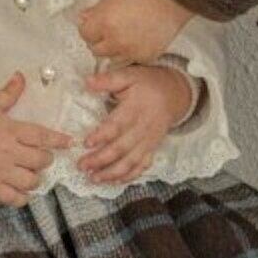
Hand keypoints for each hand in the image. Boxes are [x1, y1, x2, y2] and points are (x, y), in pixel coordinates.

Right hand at [0, 73, 74, 206]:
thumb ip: (8, 92)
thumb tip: (21, 76)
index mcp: (12, 131)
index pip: (42, 136)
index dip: (58, 140)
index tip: (69, 142)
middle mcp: (10, 152)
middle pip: (40, 160)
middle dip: (46, 160)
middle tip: (43, 157)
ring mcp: (1, 170)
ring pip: (29, 181)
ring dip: (36, 179)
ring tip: (33, 174)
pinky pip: (11, 198)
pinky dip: (20, 198)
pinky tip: (22, 193)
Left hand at [75, 65, 196, 182]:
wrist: (175, 94)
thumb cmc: (147, 84)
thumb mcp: (129, 75)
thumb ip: (109, 79)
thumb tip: (87, 82)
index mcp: (136, 109)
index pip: (118, 125)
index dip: (102, 135)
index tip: (86, 143)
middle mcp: (143, 128)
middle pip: (122, 147)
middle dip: (102, 159)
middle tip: (82, 166)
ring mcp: (149, 141)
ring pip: (131, 161)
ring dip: (113, 172)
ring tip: (94, 179)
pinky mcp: (152, 148)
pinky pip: (142, 166)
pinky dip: (129, 176)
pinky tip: (114, 182)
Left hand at [77, 0, 191, 62]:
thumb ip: (97, 8)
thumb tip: (85, 17)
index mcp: (104, 21)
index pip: (85, 34)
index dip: (88, 28)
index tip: (92, 25)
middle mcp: (116, 39)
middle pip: (96, 49)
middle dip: (98, 40)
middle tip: (105, 31)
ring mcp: (130, 50)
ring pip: (111, 58)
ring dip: (112, 49)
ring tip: (121, 37)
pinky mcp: (144, 56)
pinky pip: (129, 59)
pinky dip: (129, 53)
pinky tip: (133, 41)